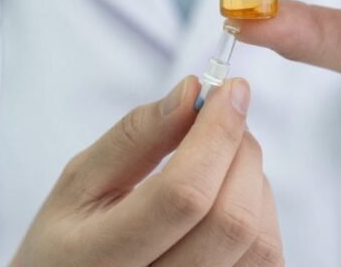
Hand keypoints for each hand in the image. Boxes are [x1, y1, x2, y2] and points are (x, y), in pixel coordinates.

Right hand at [12, 76, 283, 266]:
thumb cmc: (72, 238)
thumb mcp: (80, 181)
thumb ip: (135, 136)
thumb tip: (192, 93)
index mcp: (102, 257)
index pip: (182, 196)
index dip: (216, 134)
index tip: (229, 89)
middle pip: (230, 220)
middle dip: (240, 151)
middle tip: (224, 118)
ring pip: (259, 241)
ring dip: (254, 181)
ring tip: (220, 160)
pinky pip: (268, 260)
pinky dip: (261, 213)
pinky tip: (230, 197)